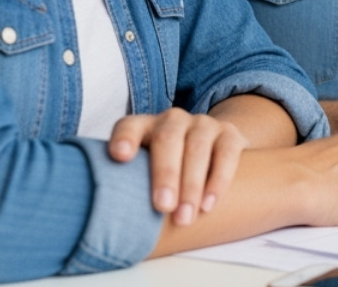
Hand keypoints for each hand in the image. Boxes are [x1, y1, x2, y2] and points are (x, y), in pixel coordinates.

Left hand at [108, 108, 247, 226]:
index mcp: (144, 127)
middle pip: (167, 139)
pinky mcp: (229, 134)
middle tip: (162, 207)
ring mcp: (203, 124)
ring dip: (191, 185)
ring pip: (197, 148)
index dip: (124, 138)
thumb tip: (108, 217)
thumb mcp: (143, 170)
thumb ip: (126, 183)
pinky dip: (218, 180)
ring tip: (184, 218)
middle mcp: (173, 120)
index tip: (119, 156)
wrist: (209, 150)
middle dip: (165, 174)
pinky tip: (209, 204)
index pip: (129, 126)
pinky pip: (226, 154)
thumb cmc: (163, 170)